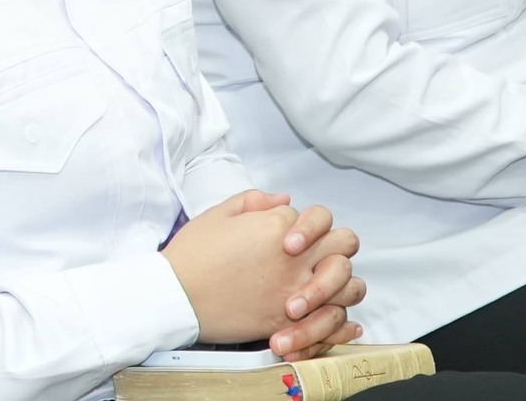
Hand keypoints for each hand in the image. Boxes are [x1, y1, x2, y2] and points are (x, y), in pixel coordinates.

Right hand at [162, 191, 362, 346]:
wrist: (176, 296)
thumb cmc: (193, 254)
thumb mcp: (220, 213)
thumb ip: (256, 201)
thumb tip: (284, 200)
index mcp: (278, 226)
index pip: (314, 217)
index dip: (304, 224)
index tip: (287, 235)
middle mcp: (295, 259)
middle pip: (345, 243)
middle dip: (337, 244)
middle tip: (319, 253)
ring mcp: (295, 291)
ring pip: (349, 284)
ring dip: (343, 282)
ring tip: (328, 284)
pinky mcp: (288, 321)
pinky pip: (333, 323)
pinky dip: (342, 325)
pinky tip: (346, 323)